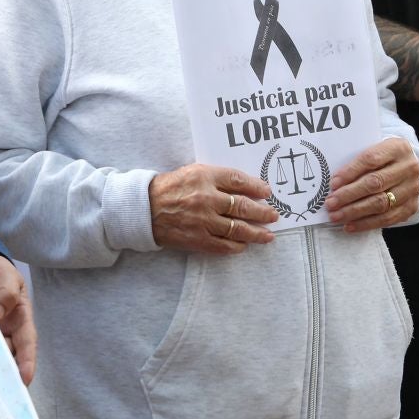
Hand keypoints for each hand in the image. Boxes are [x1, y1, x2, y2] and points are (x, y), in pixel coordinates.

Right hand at [149, 165, 275, 254]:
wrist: (145, 209)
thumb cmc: (169, 188)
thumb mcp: (192, 172)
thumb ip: (216, 178)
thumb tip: (244, 187)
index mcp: (204, 177)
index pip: (238, 180)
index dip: (256, 186)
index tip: (267, 192)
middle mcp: (206, 198)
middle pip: (242, 205)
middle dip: (262, 212)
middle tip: (273, 215)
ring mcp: (203, 220)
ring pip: (237, 228)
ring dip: (256, 233)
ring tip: (268, 235)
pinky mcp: (197, 239)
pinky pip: (224, 245)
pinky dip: (237, 245)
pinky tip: (245, 245)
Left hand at [324, 137, 418, 231]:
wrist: (408, 169)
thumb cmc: (384, 159)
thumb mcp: (375, 151)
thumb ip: (358, 162)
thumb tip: (334, 184)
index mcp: (398, 148)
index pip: (371, 159)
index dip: (350, 172)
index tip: (333, 184)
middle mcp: (409, 168)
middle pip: (375, 183)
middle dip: (349, 195)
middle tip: (330, 203)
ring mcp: (412, 188)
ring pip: (381, 203)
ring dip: (354, 212)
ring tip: (336, 216)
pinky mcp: (412, 206)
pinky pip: (387, 219)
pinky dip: (366, 224)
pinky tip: (350, 225)